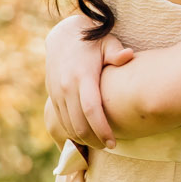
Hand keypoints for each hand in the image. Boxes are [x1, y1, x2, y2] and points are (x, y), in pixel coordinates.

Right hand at [44, 13, 134, 146]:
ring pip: (67, 125)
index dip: (102, 129)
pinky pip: (60, 119)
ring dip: (82, 138)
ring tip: (98, 143)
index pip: (91, 110)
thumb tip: (129, 55)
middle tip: (109, 146)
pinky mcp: (52, 94)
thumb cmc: (93, 40)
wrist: (64, 34)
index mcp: (82, 76)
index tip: (113, 143)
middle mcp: (67, 86)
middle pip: (78, 123)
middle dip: (93, 140)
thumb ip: (117, 53)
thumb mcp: (108, 42)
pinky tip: (85, 135)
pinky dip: (71, 130)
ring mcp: (57, 92)